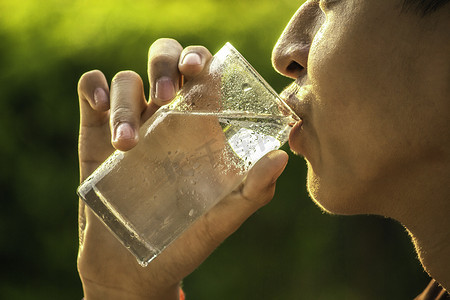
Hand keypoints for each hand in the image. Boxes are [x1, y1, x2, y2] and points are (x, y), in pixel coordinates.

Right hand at [77, 38, 288, 299]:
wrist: (135, 268)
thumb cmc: (186, 242)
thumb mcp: (225, 218)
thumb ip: (255, 190)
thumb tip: (281, 157)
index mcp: (199, 128)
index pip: (203, 75)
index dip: (201, 60)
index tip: (199, 69)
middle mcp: (166, 118)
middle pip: (165, 60)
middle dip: (165, 62)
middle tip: (166, 96)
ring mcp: (131, 123)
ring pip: (127, 80)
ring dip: (126, 100)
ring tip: (128, 145)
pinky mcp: (96, 134)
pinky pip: (92, 91)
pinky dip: (94, 88)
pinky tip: (100, 108)